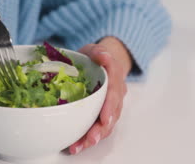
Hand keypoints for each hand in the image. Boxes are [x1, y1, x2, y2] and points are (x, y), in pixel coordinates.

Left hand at [69, 37, 131, 153]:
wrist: (102, 62)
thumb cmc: (95, 57)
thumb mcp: (94, 50)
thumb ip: (98, 52)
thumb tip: (103, 56)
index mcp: (115, 77)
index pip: (114, 92)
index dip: (109, 106)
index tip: (104, 117)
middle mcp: (116, 93)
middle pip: (112, 113)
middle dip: (102, 128)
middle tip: (92, 138)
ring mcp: (112, 105)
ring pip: (107, 124)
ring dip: (95, 136)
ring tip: (81, 145)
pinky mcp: (103, 113)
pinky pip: (100, 127)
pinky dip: (90, 137)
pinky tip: (78, 145)